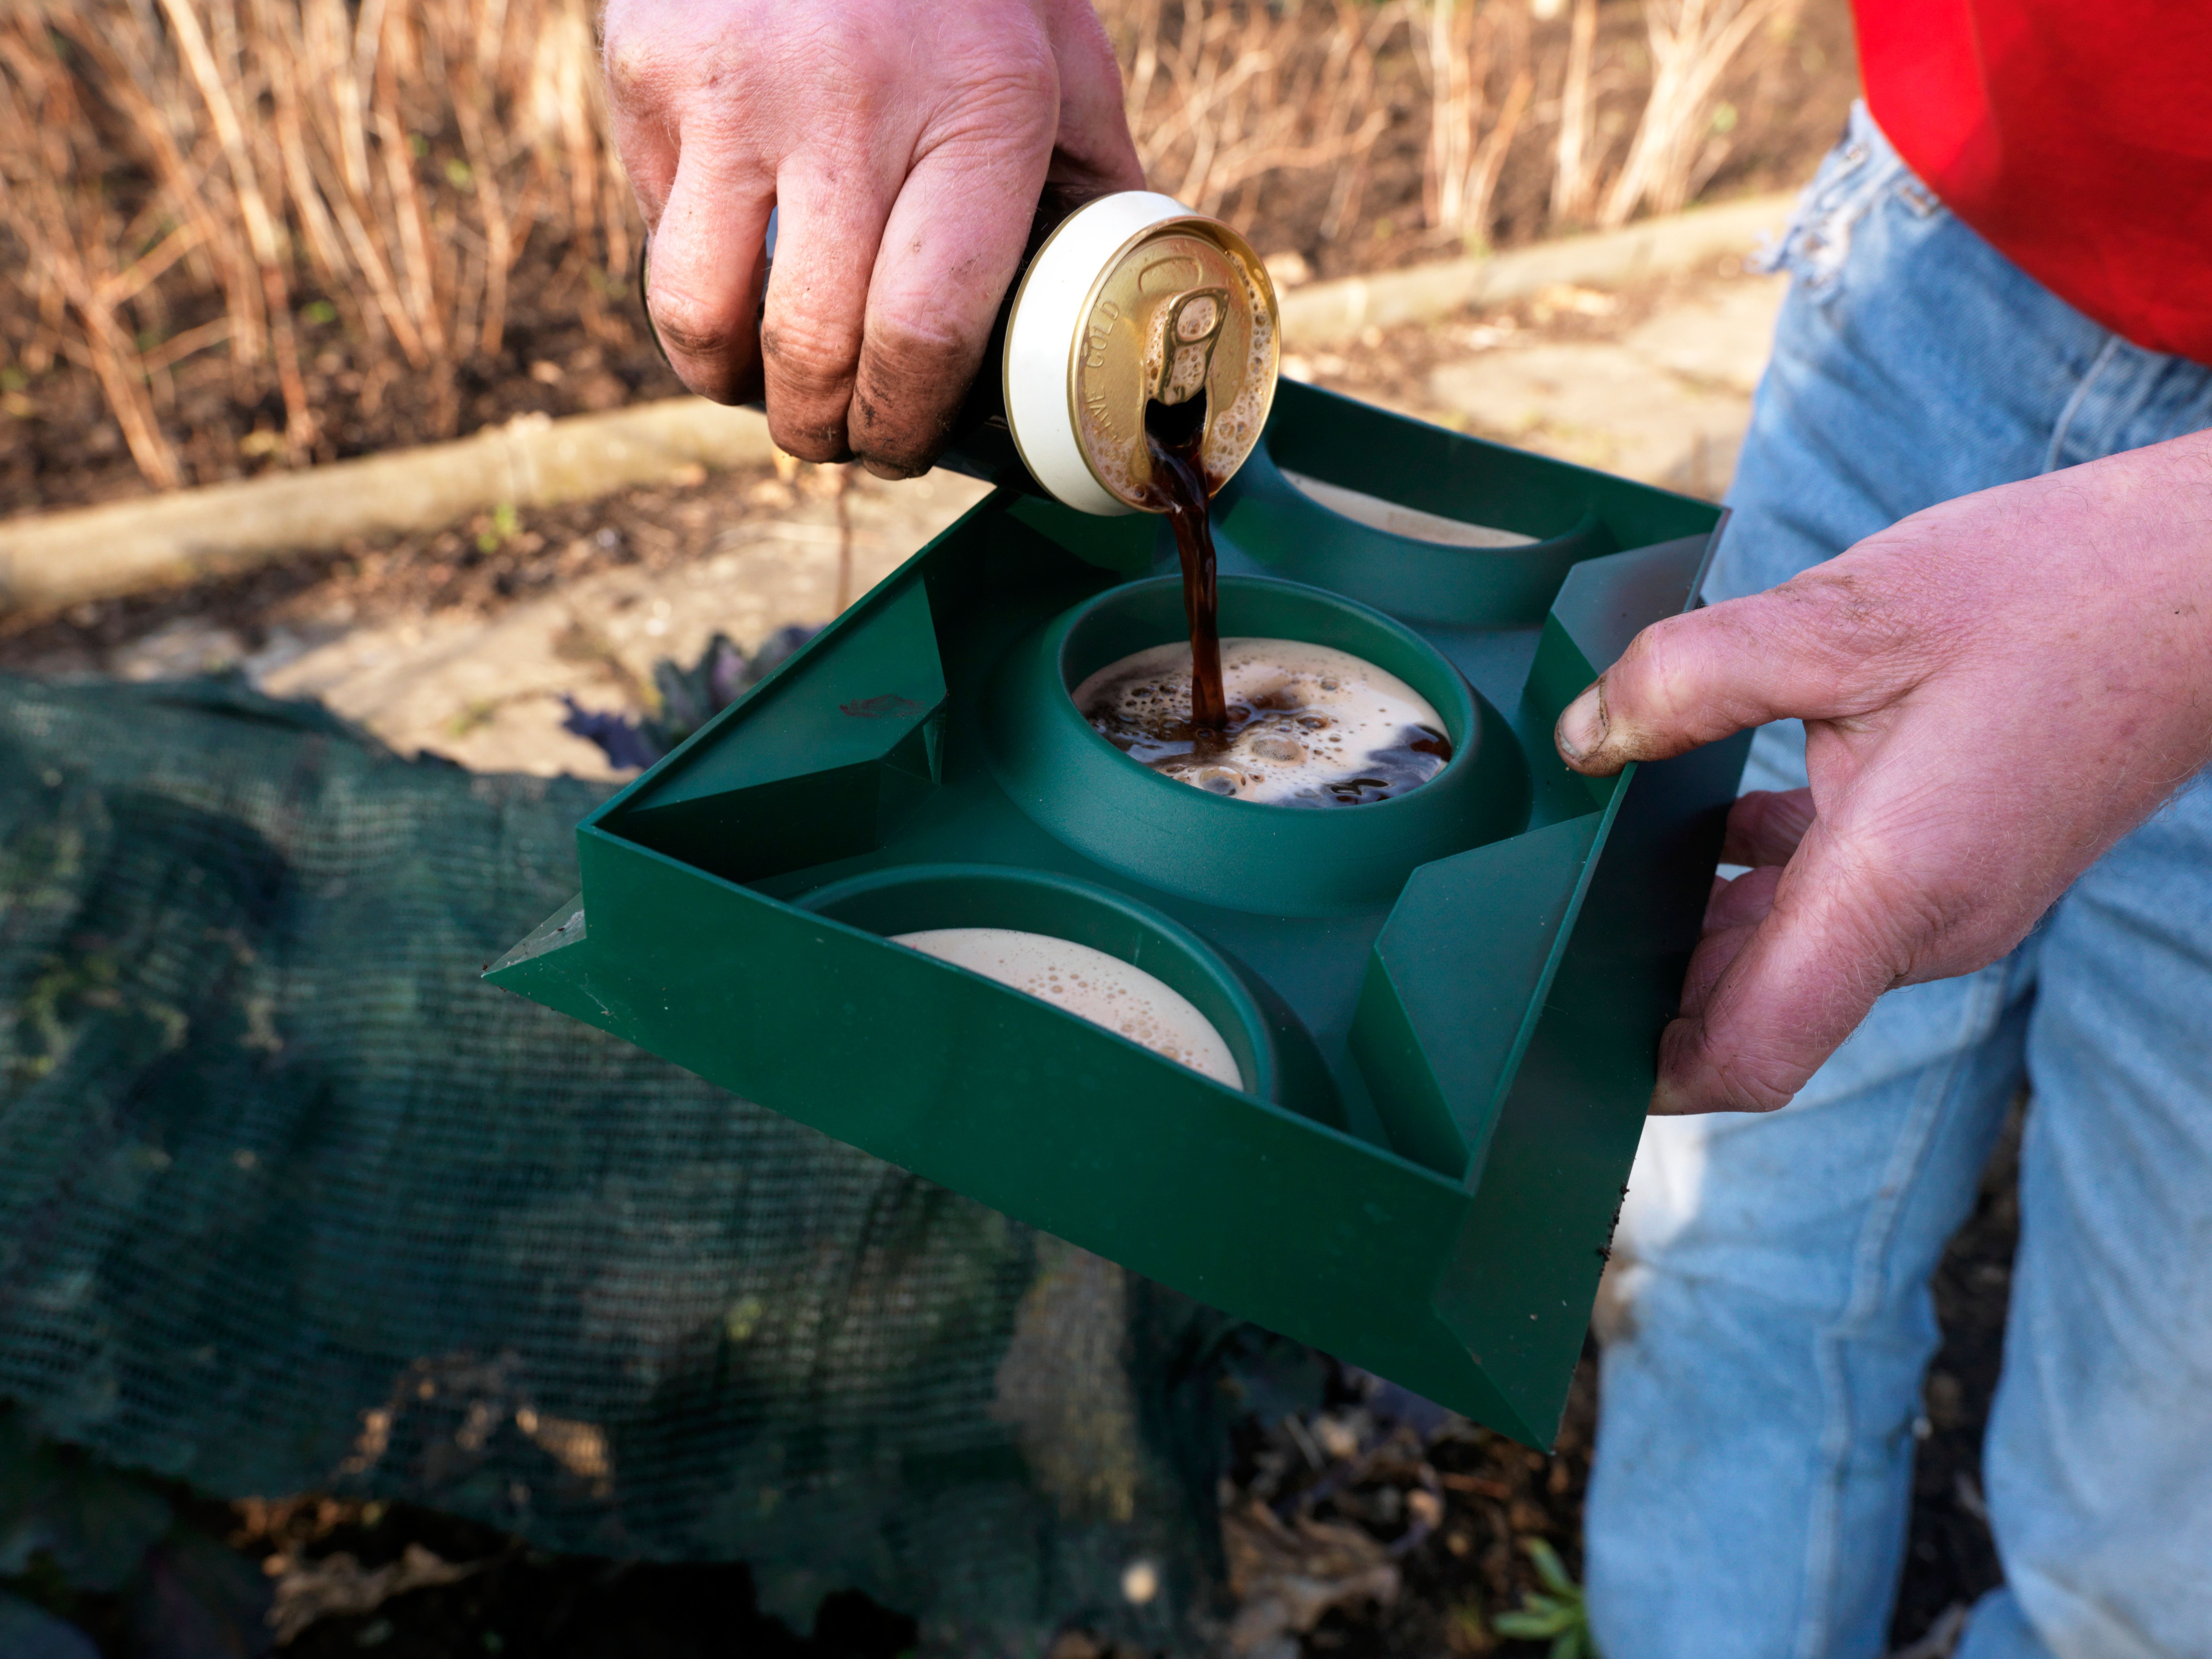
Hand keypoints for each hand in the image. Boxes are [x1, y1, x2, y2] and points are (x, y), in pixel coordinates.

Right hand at [604, 0, 1143, 475]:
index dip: (904, 424)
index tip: (903, 446)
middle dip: (820, 430)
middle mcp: (852, 104)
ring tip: (764, 389)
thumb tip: (1121, 304)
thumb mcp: (1060, 58)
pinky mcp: (650, 73)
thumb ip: (1092, 180)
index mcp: (981, 112)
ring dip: (730, 384)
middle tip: (837, 438)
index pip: (923, 334)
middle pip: (810, 349)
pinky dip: (689, 283)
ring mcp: (736, 90)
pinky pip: (658, 232)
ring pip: (699, 315)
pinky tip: (729, 275)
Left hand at [1554, 431, 2211, 1113]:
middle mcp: (1926, 927)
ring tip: (1604, 856)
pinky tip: (1710, 811)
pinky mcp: (1960, 867)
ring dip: (1701, 919)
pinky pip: (1834, 903)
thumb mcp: (1846, 613)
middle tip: (1543, 918)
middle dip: (1648, 978)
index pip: (1750, 1057)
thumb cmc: (2053, 592)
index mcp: (1895, 892)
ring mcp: (1950, 905)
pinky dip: (1763, 876)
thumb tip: (1585, 736)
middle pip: (1752, 1005)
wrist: (2208, 584)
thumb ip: (1693, 678)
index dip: (1650, 1074)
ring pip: (1789, 951)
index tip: (1564, 1041)